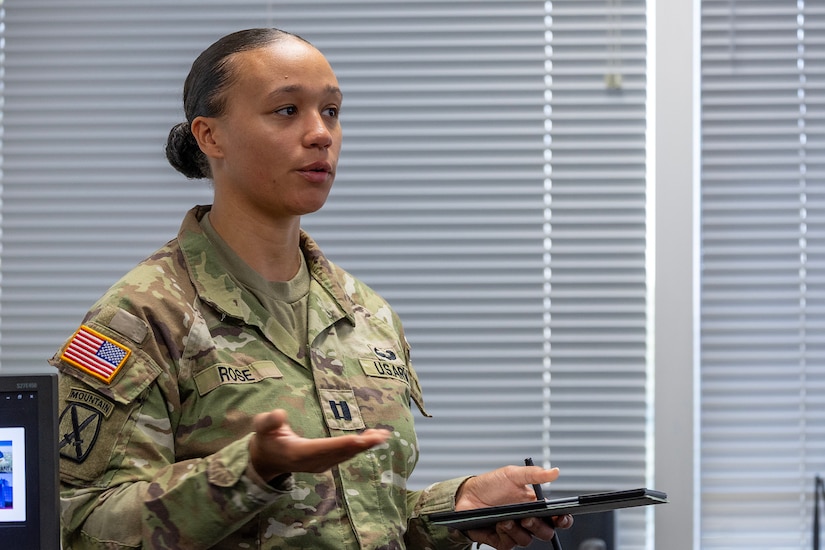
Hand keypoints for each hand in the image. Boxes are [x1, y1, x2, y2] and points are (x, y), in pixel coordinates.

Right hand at [248, 409, 390, 481]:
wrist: (267, 459)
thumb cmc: (266, 438)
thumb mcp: (261, 428)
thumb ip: (269, 421)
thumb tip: (279, 414)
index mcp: (298, 453)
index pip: (323, 448)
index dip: (341, 444)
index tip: (358, 440)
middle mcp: (313, 462)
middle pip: (340, 453)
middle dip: (361, 445)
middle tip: (381, 435)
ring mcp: (321, 465)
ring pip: (346, 455)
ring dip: (365, 446)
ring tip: (383, 435)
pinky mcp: (326, 463)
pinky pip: (346, 455)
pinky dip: (360, 447)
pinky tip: (373, 438)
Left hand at [455, 465, 573, 549]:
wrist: (466, 495)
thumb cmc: (490, 485)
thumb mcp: (512, 474)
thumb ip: (535, 474)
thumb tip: (555, 471)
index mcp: (534, 505)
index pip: (556, 517)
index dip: (563, 520)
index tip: (561, 517)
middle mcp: (527, 520)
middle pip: (545, 532)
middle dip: (539, 527)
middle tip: (528, 517)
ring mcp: (514, 531)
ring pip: (527, 540)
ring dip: (518, 530)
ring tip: (506, 519)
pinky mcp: (501, 540)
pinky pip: (509, 545)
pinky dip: (505, 535)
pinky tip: (498, 524)